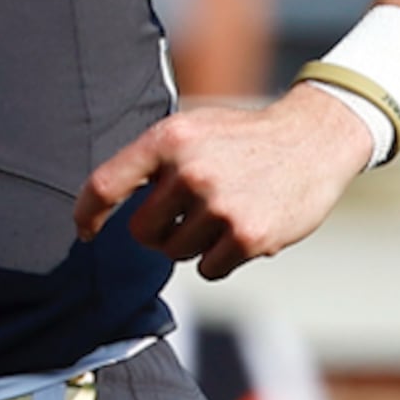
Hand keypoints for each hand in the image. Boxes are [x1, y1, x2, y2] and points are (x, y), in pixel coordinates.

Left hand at [73, 90, 377, 280]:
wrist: (314, 139)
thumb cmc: (242, 139)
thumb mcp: (192, 129)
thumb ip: (153, 162)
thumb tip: (100, 207)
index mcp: (168, 138)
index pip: (105, 185)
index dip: (87, 214)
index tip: (85, 232)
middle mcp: (189, 170)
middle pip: (142, 232)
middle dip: (158, 231)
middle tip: (188, 215)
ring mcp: (219, 204)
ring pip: (176, 252)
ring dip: (194, 243)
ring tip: (225, 213)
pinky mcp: (248, 235)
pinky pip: (208, 269)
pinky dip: (220, 259)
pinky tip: (243, 230)